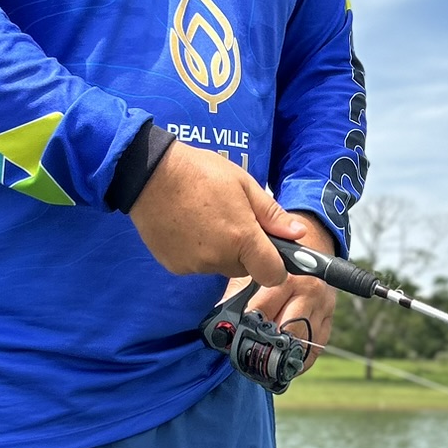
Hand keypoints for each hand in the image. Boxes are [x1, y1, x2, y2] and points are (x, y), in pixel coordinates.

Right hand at [129, 140, 303, 287]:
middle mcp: (219, 258)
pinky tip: (186, 226)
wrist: (149, 174)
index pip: (272, 275)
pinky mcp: (175, 266)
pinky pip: (196, 265)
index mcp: (242, 238)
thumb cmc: (200, 172)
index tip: (271, 251)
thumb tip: (298, 233)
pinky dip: (196, 251)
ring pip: (219, 266)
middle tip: (230, 219)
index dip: (276, 266)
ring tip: (204, 218)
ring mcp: (195, 265)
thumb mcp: (243, 184)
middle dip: (243, 251)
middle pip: (244, 269)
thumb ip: (271, 214)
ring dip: (218, 250)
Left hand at [224, 213, 337, 370]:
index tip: (235, 337)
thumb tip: (218, 320)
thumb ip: (236, 292)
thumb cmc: (276, 258)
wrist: (310, 245)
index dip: (247, 325)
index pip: (263, 310)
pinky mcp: (329, 317)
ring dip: (284, 354)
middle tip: (250, 353)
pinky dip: (301, 359)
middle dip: (267, 343)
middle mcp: (308, 291)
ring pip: (303, 341)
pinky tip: (287, 363)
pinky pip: (317, 346)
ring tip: (267, 362)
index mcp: (287, 276)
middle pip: (286, 329)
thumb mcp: (254, 267)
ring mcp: (322, 306)